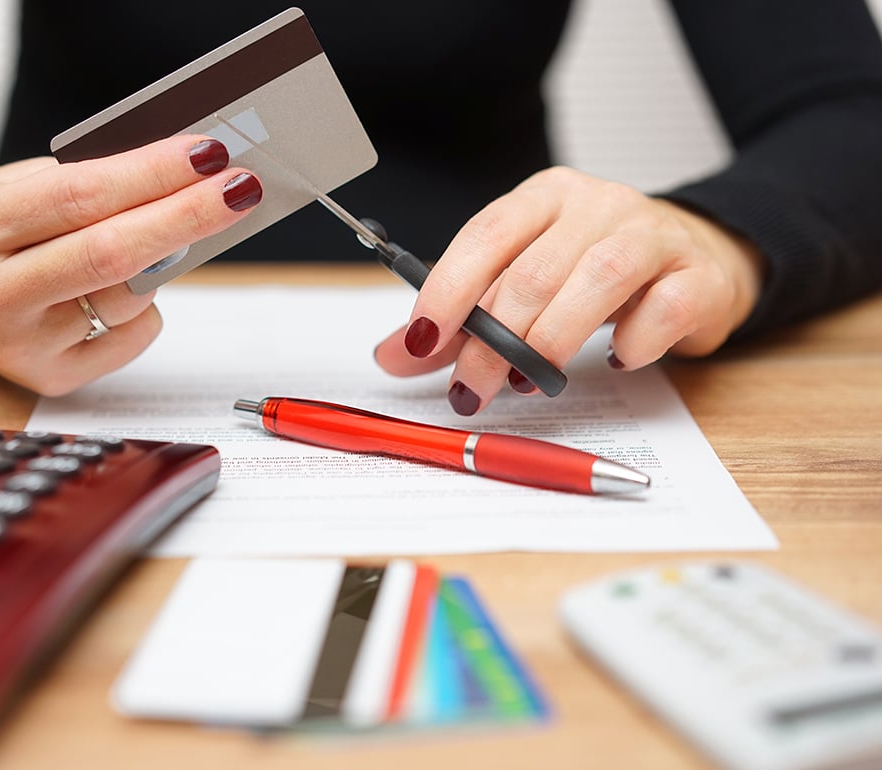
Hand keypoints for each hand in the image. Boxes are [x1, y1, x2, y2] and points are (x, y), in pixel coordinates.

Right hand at [0, 135, 261, 394]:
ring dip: (164, 260)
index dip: (151, 174)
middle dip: (186, 216)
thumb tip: (186, 178)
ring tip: (161, 235)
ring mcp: (18, 345)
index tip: (207, 154)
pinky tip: (121, 292)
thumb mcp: (16, 187)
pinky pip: (132, 336)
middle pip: (110, 254)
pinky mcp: (50, 378)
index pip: (79, 196)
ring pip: (128, 297)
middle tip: (238, 188)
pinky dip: (145, 308)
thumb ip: (87, 185)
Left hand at [374, 166, 764, 414]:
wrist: (698, 257)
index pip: (486, 235)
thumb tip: (393, 355)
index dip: (448, 290)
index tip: (421, 342)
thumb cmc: (594, 273)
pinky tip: (617, 359)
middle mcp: (597, 205)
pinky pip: (664, 308)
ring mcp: (653, 234)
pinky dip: (635, 341)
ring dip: (552, 343)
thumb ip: (460, 319)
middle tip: (471, 390)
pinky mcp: (698, 274)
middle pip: (533, 272)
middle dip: (493, 342)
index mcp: (544, 198)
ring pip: (596, 281)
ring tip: (530, 383)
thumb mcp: (522, 284)